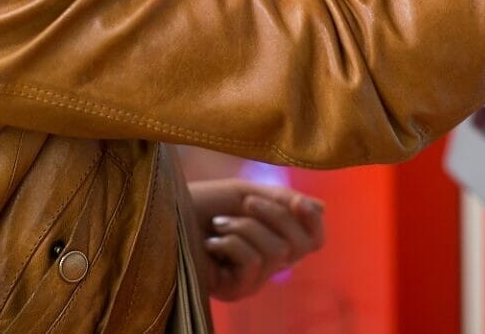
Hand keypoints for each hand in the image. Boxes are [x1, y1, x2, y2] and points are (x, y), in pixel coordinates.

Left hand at [185, 179, 326, 301]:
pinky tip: (211, 242)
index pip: (313, 240)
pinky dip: (232, 244)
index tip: (297, 201)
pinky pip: (253, 264)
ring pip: (277, 253)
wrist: (163, 216)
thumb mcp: (244, 194)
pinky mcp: (235, 291)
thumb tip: (322, 209)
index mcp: (275, 237)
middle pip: (300, 246)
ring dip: (246, 228)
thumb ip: (280, 200)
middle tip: (247, 201)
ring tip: (218, 224)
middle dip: (276, 216)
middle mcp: (268, 263)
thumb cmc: (200, 204)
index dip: (313, 222)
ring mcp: (253, 280)